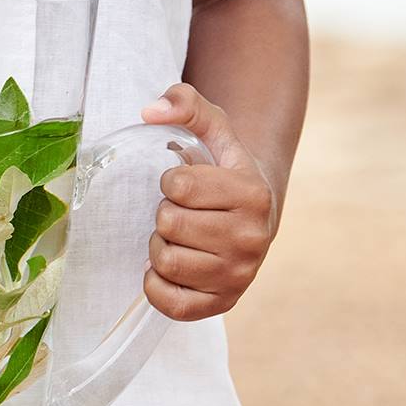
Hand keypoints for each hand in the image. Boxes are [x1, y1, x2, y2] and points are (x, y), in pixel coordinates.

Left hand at [138, 82, 279, 321]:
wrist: (255, 212)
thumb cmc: (224, 166)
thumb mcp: (212, 125)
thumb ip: (184, 102)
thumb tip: (149, 112)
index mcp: (251, 194)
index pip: (179, 186)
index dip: (171, 180)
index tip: (185, 182)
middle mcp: (251, 239)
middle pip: (169, 224)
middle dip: (165, 212)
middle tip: (182, 210)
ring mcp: (239, 276)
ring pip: (166, 261)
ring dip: (161, 244)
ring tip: (180, 235)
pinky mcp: (223, 303)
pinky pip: (171, 303)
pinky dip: (157, 284)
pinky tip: (169, 266)